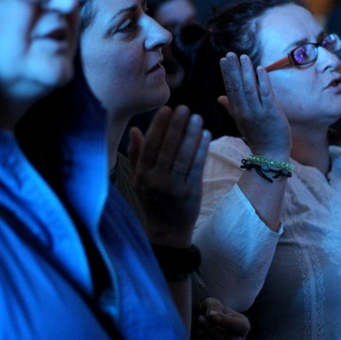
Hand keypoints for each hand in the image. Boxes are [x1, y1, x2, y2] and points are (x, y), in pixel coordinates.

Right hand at [127, 105, 210, 247]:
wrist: (167, 230)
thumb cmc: (152, 200)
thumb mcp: (138, 179)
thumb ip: (136, 154)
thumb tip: (134, 130)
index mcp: (141, 176)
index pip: (150, 147)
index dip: (159, 127)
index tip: (166, 109)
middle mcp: (156, 182)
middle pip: (167, 149)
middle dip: (177, 127)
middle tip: (184, 108)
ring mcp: (174, 188)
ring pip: (183, 156)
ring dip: (191, 135)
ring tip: (197, 118)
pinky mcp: (190, 193)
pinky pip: (196, 167)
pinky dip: (201, 149)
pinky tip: (206, 135)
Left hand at [194, 297, 250, 339]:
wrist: (207, 323)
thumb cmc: (212, 312)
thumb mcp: (213, 304)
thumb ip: (213, 305)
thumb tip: (211, 314)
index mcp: (243, 325)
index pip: (242, 328)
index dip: (226, 322)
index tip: (210, 315)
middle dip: (212, 330)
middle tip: (200, 320)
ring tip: (200, 332)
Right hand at [217, 53, 290, 158]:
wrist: (271, 155)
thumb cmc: (258, 137)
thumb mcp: (241, 122)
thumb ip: (231, 108)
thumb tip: (220, 97)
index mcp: (238, 112)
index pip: (230, 89)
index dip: (227, 74)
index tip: (223, 60)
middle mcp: (245, 112)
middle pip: (237, 87)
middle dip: (233, 70)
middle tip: (229, 54)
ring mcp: (258, 113)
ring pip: (250, 89)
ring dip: (246, 72)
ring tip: (243, 57)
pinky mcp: (271, 114)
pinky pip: (266, 94)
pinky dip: (262, 81)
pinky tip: (259, 68)